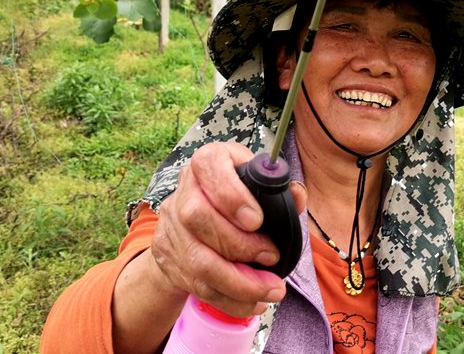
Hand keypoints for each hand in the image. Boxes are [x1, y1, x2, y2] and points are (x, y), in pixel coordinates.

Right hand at [151, 141, 306, 316]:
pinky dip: (228, 299)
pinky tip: (252, 302)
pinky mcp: (167, 255)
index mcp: (208, 162)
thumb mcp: (260, 185)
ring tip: (270, 290)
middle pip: (197, 216)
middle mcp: (184, 189)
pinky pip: (196, 284)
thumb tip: (296, 194)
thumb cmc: (238, 197)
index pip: (209, 165)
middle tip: (273, 258)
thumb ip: (279, 189)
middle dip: (240, 245)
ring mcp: (171, 224)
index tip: (256, 220)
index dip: (231, 194)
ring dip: (238, 282)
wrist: (196, 220)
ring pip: (196, 259)